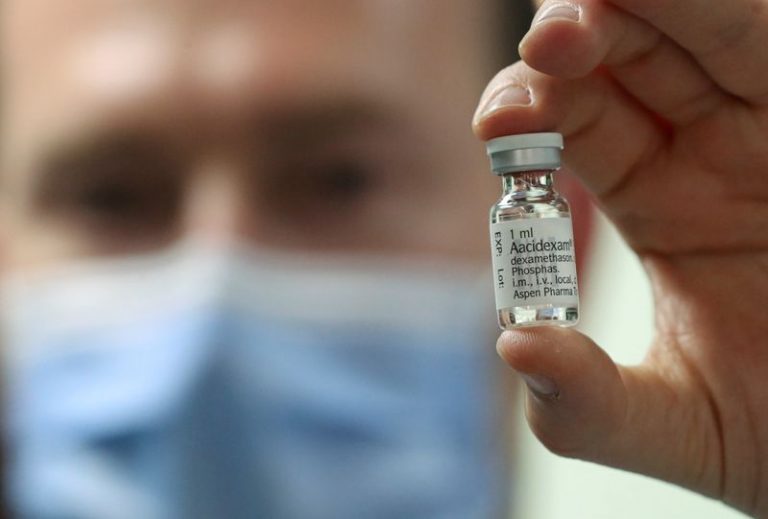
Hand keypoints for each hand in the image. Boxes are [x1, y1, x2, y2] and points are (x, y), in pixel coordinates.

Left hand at [472, 0, 767, 514]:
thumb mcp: (679, 425)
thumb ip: (588, 403)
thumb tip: (512, 349)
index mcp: (662, 203)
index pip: (576, 125)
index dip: (530, 110)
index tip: (497, 124)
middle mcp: (714, 152)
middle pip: (630, 58)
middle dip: (579, 37)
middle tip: (550, 42)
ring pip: (710, 33)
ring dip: (652, 8)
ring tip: (592, 8)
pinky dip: (727, 19)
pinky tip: (691, 9)